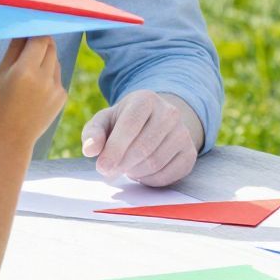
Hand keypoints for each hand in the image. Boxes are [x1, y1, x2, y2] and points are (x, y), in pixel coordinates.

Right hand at [0, 35, 66, 148]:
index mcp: (25, 71)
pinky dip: (48, 76)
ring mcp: (56, 88)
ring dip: (45, 59)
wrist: (9, 138)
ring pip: (55, 60)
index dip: (35, 33)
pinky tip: (34, 90)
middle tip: (28, 48)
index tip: (28, 31)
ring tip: (28, 74)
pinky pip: (57, 76)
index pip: (40, 38)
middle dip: (41, 43)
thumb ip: (15, 49)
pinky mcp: (62, 97)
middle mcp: (44, 78)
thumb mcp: (0, 74)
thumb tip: (26, 28)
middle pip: (50, 46)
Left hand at [82, 89, 202, 184]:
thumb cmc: (122, 124)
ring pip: (155, 163)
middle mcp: (169, 112)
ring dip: (135, 172)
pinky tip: (142, 172)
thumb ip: (93, 133)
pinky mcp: (190, 153)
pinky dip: (149, 180)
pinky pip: (168, 175)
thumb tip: (90, 149)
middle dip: (122, 164)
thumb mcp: (105, 122)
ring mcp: (183, 133)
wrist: (154, 123)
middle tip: (110, 171)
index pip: (130, 126)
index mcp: (145, 99)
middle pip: (143, 148)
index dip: (114, 149)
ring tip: (127, 167)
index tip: (102, 167)